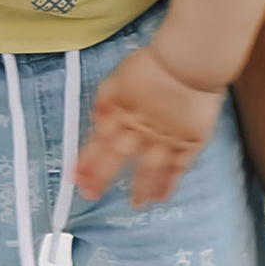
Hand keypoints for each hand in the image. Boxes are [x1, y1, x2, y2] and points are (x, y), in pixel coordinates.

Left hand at [78, 34, 224, 205]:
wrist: (188, 62)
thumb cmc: (155, 64)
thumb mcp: (121, 75)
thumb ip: (107, 97)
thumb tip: (96, 115)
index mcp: (122, 112)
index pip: (99, 141)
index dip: (87, 160)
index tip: (76, 177)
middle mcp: (141, 129)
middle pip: (118, 157)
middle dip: (103, 178)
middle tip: (92, 195)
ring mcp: (165, 138)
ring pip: (148, 168)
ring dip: (140, 187)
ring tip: (135, 204)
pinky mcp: (188, 142)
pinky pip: (178, 168)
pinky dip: (168, 183)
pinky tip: (161, 197)